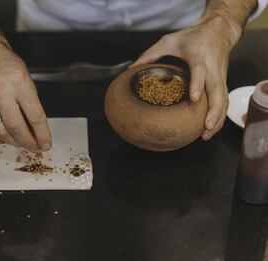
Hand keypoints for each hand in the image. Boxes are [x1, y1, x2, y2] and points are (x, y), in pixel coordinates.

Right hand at [0, 45, 51, 151]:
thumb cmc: (8, 67)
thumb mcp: (28, 81)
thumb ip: (32, 104)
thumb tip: (37, 129)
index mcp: (19, 83)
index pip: (34, 115)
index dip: (42, 133)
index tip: (46, 143)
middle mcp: (2, 92)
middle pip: (17, 126)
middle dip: (28, 142)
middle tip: (35, 148)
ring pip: (2, 131)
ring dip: (15, 142)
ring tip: (23, 144)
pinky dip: (2, 135)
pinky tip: (10, 136)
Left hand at [132, 18, 240, 139]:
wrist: (218, 31)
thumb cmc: (192, 37)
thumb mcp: (169, 40)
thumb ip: (150, 54)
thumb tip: (131, 69)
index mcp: (198, 56)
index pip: (201, 70)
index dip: (198, 84)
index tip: (194, 98)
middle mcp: (212, 67)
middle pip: (219, 91)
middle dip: (214, 111)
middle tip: (205, 127)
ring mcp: (220, 76)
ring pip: (224, 99)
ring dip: (218, 118)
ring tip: (206, 135)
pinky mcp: (223, 81)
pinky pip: (224, 101)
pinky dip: (219, 116)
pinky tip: (209, 129)